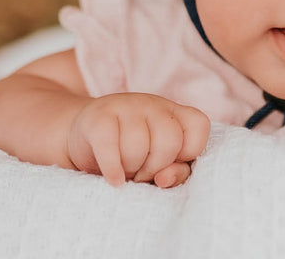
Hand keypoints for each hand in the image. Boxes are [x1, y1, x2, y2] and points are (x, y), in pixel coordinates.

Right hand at [67, 93, 209, 187]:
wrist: (85, 135)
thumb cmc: (131, 154)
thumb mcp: (159, 163)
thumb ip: (175, 171)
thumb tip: (165, 179)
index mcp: (175, 112)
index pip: (199, 126)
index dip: (189, 152)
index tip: (170, 163)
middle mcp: (154, 104)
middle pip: (169, 140)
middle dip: (156, 166)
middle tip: (143, 173)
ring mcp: (126, 106)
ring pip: (138, 145)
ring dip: (132, 169)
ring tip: (126, 170)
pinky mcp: (98, 117)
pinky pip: (109, 146)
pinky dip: (112, 169)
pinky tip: (114, 180)